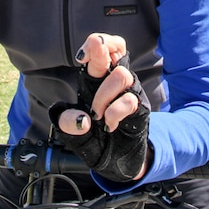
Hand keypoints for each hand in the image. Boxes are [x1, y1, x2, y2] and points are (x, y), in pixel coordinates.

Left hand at [49, 33, 150, 181]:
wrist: (114, 163)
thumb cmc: (94, 141)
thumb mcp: (71, 133)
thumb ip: (67, 123)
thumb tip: (83, 119)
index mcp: (96, 80)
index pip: (100, 49)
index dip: (93, 45)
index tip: (81, 58)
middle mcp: (114, 81)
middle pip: (117, 47)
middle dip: (103, 47)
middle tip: (88, 58)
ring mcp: (129, 93)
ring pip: (121, 75)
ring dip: (103, 96)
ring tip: (97, 115)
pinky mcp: (141, 109)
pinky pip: (129, 100)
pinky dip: (114, 113)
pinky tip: (110, 125)